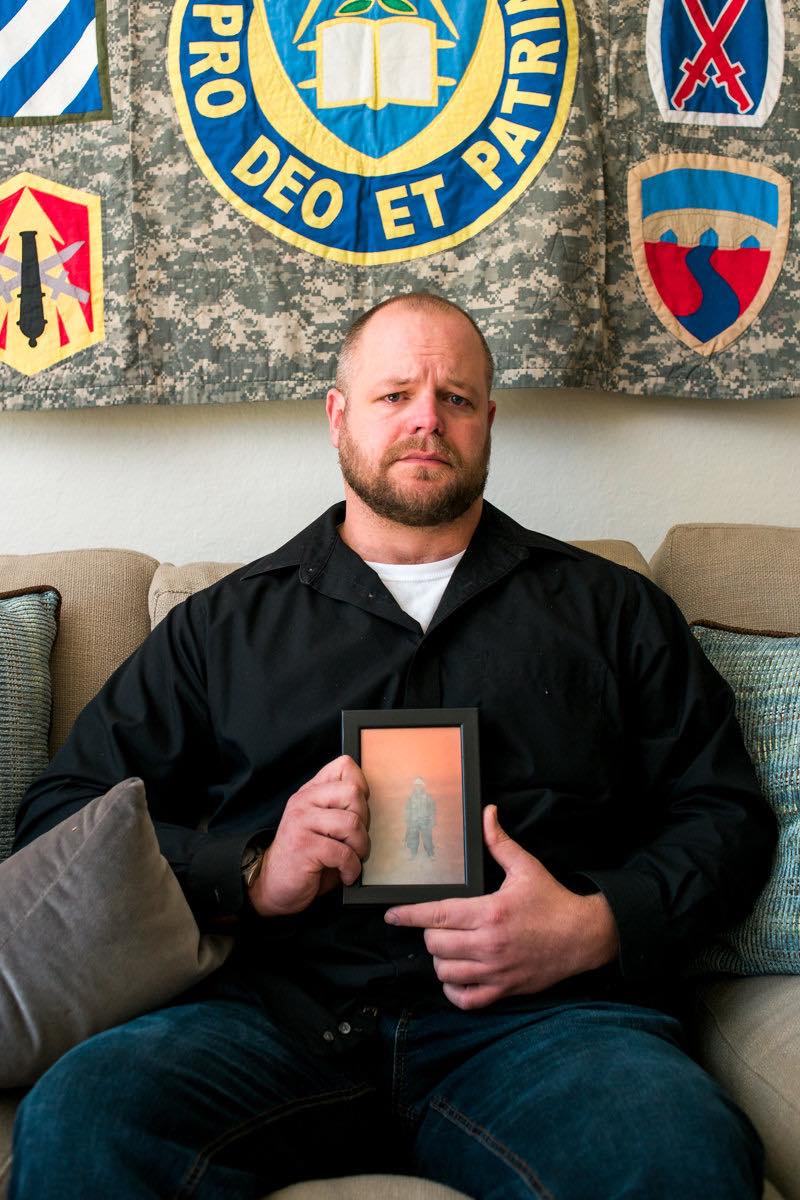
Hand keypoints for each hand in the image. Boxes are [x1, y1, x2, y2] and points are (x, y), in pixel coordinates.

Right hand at [248, 755, 369, 917]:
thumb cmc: (307, 857)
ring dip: (360, 848)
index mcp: (311, 792)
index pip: (344, 766)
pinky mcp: (303, 846)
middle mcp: (303, 802)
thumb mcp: (324, 825)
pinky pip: (343, 853)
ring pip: (351, 823)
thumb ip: (340, 807)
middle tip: (356, 841)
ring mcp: (301, 822)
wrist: (275, 886)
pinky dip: (351, 868)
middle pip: (353, 794)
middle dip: (364, 822)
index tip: (358, 812)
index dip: (362, 788)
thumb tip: (369, 798)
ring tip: (352, 858)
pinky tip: (345, 874)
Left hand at [384, 805, 618, 1009]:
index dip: (409, 915)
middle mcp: (489, 944)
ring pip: (445, 971)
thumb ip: (499, 842)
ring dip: (440, 958)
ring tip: (447, 946)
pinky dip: (453, 989)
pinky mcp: (504, 989)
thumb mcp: (526, 867)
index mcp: (490, 912)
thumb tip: (486, 814)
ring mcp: (496, 971)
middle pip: (436, 943)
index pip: (437, 914)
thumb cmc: (553, 901)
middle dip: (429, 932)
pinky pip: (465, 999)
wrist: (583, 937)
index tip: (392, 915)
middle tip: (437, 924)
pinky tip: (456, 974)